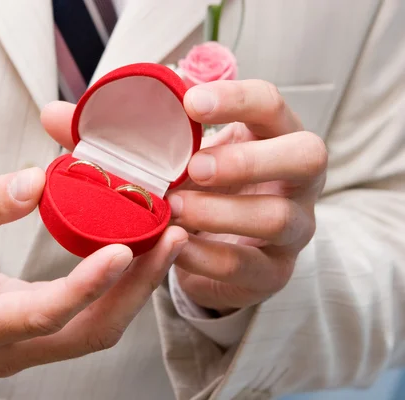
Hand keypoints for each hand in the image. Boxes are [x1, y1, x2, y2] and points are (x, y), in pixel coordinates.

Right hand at [0, 167, 186, 376]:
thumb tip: (35, 182)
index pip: (40, 314)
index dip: (85, 287)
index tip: (124, 249)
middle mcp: (4, 348)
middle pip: (87, 331)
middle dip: (134, 288)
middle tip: (171, 236)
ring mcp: (22, 346)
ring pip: (95, 329)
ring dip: (135, 289)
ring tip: (167, 240)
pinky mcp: (34, 333)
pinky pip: (87, 318)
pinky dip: (118, 289)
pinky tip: (138, 253)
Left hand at [167, 80, 327, 311]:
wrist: (222, 251)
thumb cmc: (216, 189)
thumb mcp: (207, 157)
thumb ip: (187, 140)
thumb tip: (145, 113)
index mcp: (281, 138)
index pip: (273, 106)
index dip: (237, 100)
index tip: (191, 103)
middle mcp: (302, 181)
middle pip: (307, 157)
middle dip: (247, 160)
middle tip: (195, 167)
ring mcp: (297, 228)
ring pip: (276, 217)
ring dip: (218, 212)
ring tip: (175, 208)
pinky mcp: (276, 272)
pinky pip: (245, 265)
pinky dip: (203, 256)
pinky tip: (174, 244)